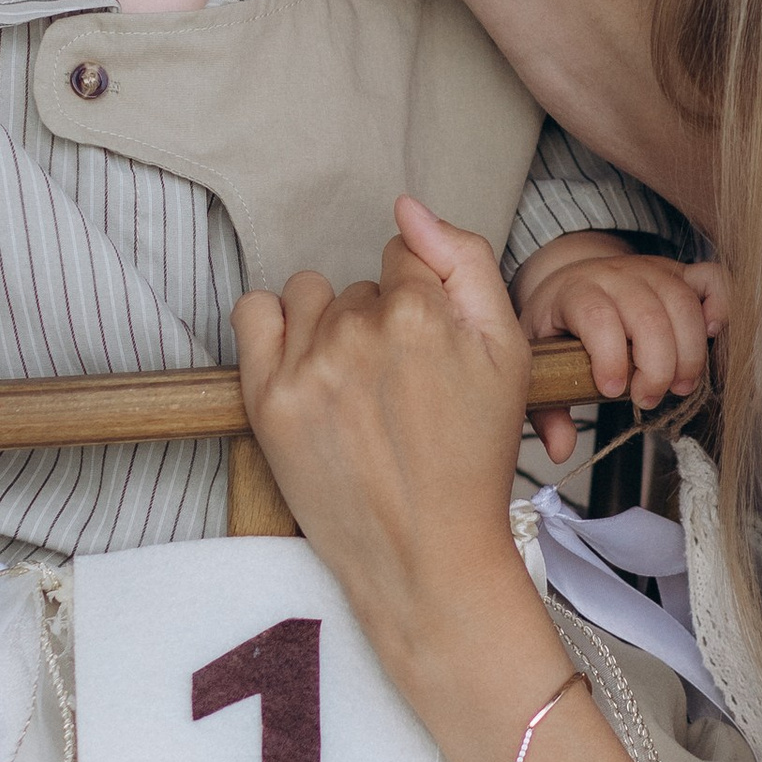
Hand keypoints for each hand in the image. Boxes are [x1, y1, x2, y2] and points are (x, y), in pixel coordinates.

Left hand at [235, 199, 570, 761]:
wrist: (429, 555)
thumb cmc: (474, 459)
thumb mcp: (508, 354)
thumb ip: (466, 262)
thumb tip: (408, 206)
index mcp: (424, 312)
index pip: (406, 256)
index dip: (422, 301)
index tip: (428, 350)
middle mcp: (361, 330)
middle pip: (361, 286)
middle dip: (380, 321)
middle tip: (401, 387)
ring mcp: (309, 366)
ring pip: (312, 296)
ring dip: (330, 325)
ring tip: (355, 384)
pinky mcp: (268, 400)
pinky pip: (253, 314)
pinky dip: (275, 328)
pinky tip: (304, 365)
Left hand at [510, 234, 726, 460]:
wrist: (572, 280)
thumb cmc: (558, 325)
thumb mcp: (537, 361)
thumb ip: (548, 408)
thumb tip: (561, 451)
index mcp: (575, 292)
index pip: (596, 316)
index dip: (609, 356)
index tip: (611, 391)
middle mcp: (615, 276)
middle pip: (647, 316)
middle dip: (655, 368)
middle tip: (648, 399)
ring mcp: (651, 271)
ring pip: (682, 304)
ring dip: (689, 353)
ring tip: (679, 386)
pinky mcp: (679, 274)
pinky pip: (711, 279)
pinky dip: (721, 305)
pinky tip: (712, 335)